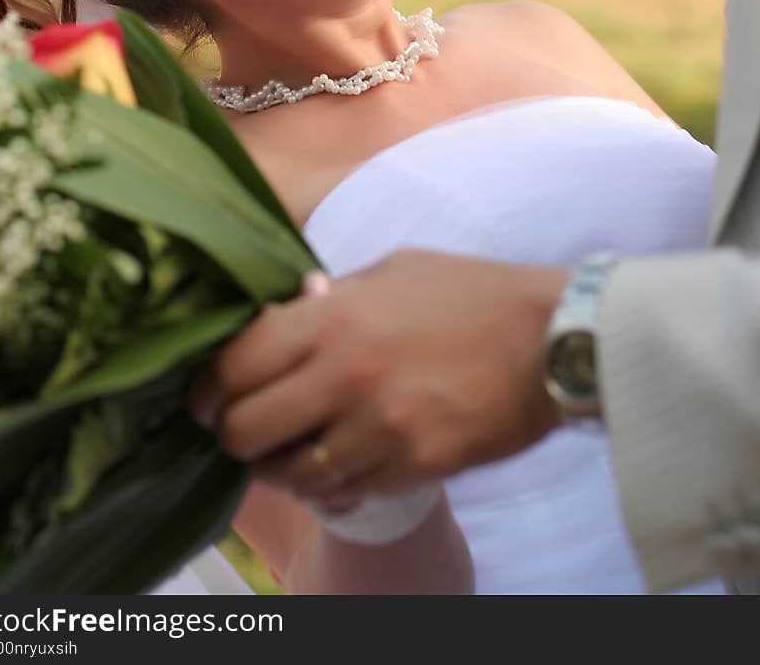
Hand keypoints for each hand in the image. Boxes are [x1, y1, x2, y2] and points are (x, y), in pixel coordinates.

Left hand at [189, 249, 567, 502]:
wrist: (553, 336)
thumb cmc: (471, 292)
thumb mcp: (393, 269)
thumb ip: (333, 297)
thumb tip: (288, 310)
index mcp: (333, 318)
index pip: (233, 364)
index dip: (207, 387)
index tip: (206, 396)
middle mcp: (345, 375)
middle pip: (245, 428)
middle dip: (232, 433)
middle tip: (240, 428)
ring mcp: (379, 427)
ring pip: (289, 472)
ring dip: (279, 466)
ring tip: (287, 451)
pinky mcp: (412, 464)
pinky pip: (343, 489)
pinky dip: (329, 484)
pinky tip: (339, 463)